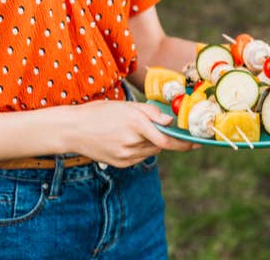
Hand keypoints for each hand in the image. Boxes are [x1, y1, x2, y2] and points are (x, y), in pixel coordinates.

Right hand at [61, 101, 198, 167]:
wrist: (72, 129)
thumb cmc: (100, 113)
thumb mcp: (126, 106)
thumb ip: (151, 113)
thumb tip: (171, 122)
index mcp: (135, 123)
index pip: (166, 139)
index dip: (184, 143)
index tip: (196, 143)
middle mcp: (131, 142)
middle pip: (160, 146)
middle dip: (167, 140)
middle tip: (170, 134)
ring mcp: (125, 156)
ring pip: (150, 152)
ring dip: (153, 144)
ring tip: (136, 132)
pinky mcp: (120, 163)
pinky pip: (139, 158)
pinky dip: (140, 150)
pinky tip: (126, 140)